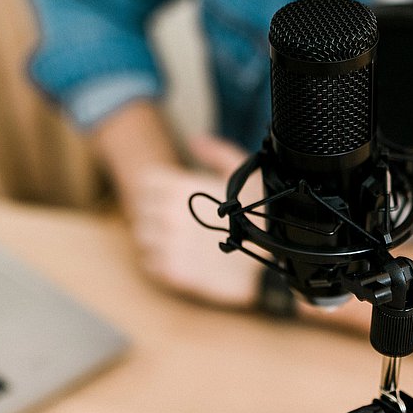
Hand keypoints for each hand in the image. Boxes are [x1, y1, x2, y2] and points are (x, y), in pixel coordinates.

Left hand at [131, 135, 263, 308]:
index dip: (157, 187)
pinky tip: (180, 257)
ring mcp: (169, 244)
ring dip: (155, 236)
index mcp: (182, 187)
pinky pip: (149, 263)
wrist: (272, 261)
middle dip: (154, 212)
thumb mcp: (244, 173)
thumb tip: (195, 140)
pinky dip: (159, 260)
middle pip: (141, 209)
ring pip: (142, 236)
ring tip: (176, 239)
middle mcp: (170, 215)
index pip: (146, 181)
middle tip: (174, 219)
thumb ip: (216, 153)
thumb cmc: (260, 214)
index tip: (169, 195)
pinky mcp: (173, 271)